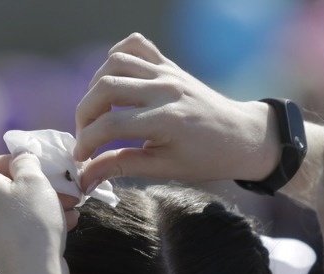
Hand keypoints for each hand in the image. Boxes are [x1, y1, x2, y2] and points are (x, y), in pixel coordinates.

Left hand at [0, 152, 73, 273]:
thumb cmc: (33, 222)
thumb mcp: (34, 182)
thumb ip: (26, 163)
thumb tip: (19, 155)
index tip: (22, 166)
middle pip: (2, 191)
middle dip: (32, 185)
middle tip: (59, 188)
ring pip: (18, 212)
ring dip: (43, 205)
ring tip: (71, 207)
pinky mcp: (9, 255)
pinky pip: (24, 231)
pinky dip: (43, 225)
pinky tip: (68, 225)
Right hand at [74, 33, 278, 192]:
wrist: (243, 137)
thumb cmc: (208, 158)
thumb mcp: (166, 168)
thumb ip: (124, 166)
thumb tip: (85, 177)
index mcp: (167, 119)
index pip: (110, 124)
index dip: (87, 142)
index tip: (81, 158)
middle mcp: (165, 89)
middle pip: (105, 88)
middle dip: (86, 114)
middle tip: (87, 136)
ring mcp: (168, 73)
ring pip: (115, 63)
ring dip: (96, 86)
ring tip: (98, 111)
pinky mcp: (170, 65)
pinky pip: (136, 46)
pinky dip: (118, 56)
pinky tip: (115, 79)